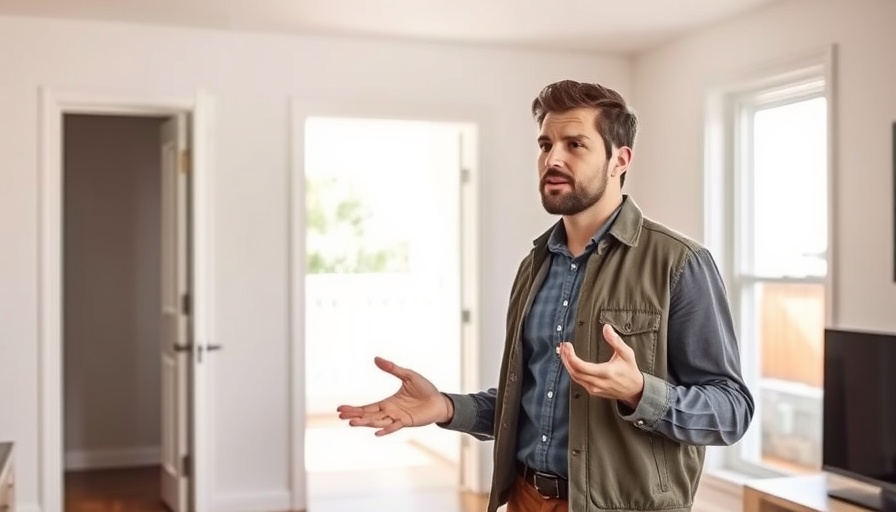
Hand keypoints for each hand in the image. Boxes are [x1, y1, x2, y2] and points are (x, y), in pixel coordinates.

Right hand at [336, 356, 453, 435]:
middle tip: (341, 417)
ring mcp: (397, 418)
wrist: (440, 400)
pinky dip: (386, 429)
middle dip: (355, 416)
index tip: (340, 409)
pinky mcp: (407, 422)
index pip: (367, 407)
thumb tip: (376, 358)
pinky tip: (377, 432)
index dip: (354, 408)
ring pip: (378, 421)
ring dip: (365, 423)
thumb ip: (392, 368)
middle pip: (369, 415)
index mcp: (388, 402)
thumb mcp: (407, 375)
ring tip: (353, 423)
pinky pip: (394, 426)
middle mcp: (390, 411)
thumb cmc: (425, 389)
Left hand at [559, 324, 644, 407]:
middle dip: (566, 358)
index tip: (567, 346)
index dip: (571, 356)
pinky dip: (572, 370)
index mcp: (606, 373)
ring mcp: (594, 388)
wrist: (634, 390)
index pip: (581, 367)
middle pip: (574, 371)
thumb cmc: (630, 371)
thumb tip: (606, 328)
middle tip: (562, 347)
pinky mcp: (592, 391)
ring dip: (567, 364)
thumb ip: (616, 341)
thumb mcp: (627, 354)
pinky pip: (578, 380)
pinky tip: (570, 362)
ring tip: (563, 352)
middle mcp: (598, 382)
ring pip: (574, 377)